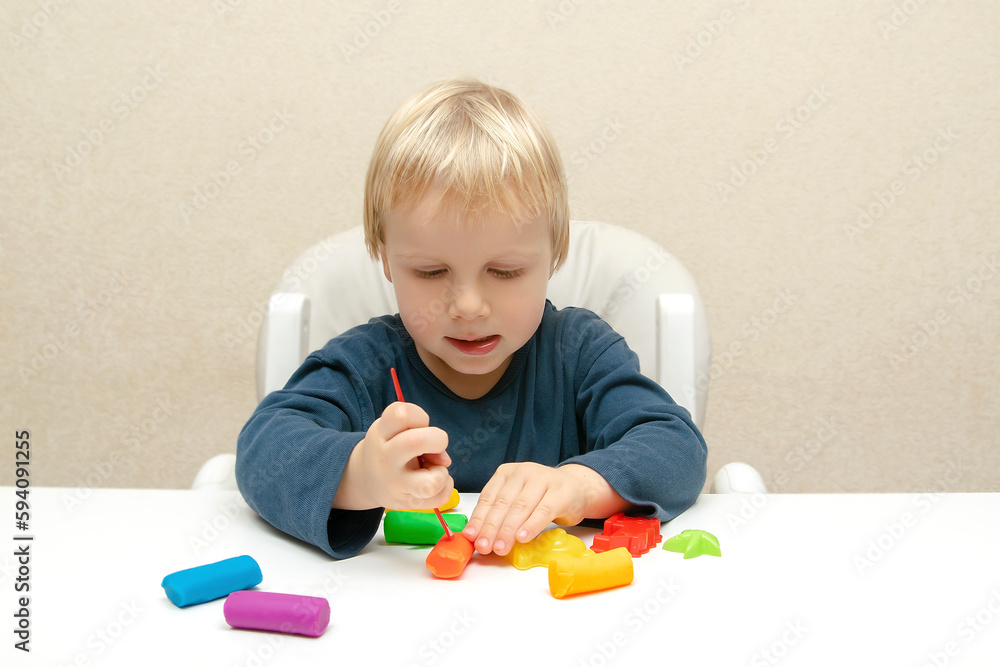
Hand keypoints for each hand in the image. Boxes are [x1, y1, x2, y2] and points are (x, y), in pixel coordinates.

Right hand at [333, 402, 452, 510]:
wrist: (365, 481)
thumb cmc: (388, 449)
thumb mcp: (392, 431)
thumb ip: (419, 432)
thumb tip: (444, 459)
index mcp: (381, 434)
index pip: (401, 414)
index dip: (419, 416)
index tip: (419, 426)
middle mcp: (386, 459)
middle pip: (416, 441)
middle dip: (438, 439)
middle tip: (434, 446)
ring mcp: (396, 485)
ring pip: (430, 484)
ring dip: (441, 474)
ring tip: (433, 471)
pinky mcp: (407, 504)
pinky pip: (439, 499)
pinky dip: (445, 488)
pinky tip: (433, 480)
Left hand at [461, 462, 626, 555]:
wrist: (576, 488)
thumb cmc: (541, 497)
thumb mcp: (517, 499)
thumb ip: (500, 514)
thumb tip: (479, 537)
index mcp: (506, 473)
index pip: (489, 497)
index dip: (479, 519)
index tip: (471, 537)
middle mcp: (523, 472)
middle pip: (503, 503)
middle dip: (491, 527)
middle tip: (484, 546)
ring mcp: (543, 479)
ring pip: (521, 507)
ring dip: (508, 530)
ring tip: (500, 547)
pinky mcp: (561, 491)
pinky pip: (544, 510)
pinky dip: (531, 525)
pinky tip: (522, 538)